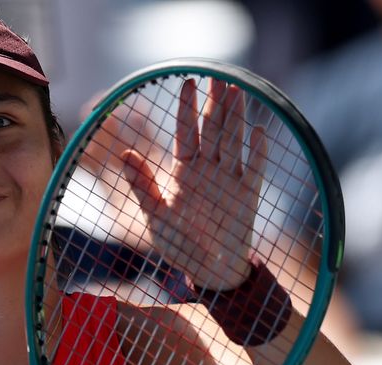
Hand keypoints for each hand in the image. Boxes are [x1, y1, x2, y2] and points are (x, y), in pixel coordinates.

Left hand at [121, 79, 266, 289]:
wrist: (208, 271)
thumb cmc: (179, 243)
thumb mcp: (155, 215)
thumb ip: (142, 185)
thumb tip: (123, 154)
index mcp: (184, 171)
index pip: (186, 132)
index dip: (186, 108)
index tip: (188, 81)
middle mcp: (208, 169)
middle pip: (213, 129)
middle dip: (215, 103)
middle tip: (219, 75)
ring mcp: (229, 180)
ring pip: (233, 142)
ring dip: (236, 117)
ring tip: (238, 90)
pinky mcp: (247, 196)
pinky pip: (253, 170)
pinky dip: (257, 152)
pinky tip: (259, 131)